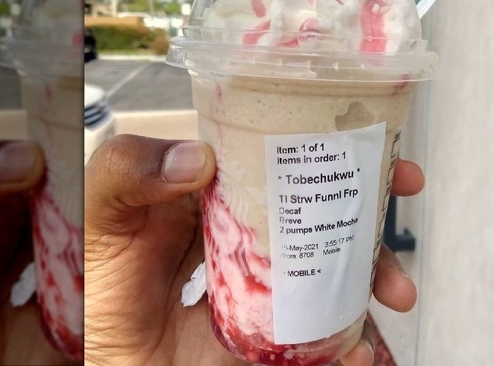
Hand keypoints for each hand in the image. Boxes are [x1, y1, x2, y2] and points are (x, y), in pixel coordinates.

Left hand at [84, 135, 420, 364]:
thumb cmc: (87, 290)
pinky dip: (348, 346)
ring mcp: (260, 291)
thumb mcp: (96, 221)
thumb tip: (197, 156)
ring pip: (331, 276)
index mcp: (211, 199)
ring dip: (372, 279)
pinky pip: (317, 340)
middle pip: (320, 217)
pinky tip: (362, 351)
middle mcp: (244, 240)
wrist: (102, 364)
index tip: (378, 149)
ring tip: (395, 292)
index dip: (330, 148)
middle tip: (405, 196)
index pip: (279, 161)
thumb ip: (123, 176)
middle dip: (369, 215)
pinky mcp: (263, 339)